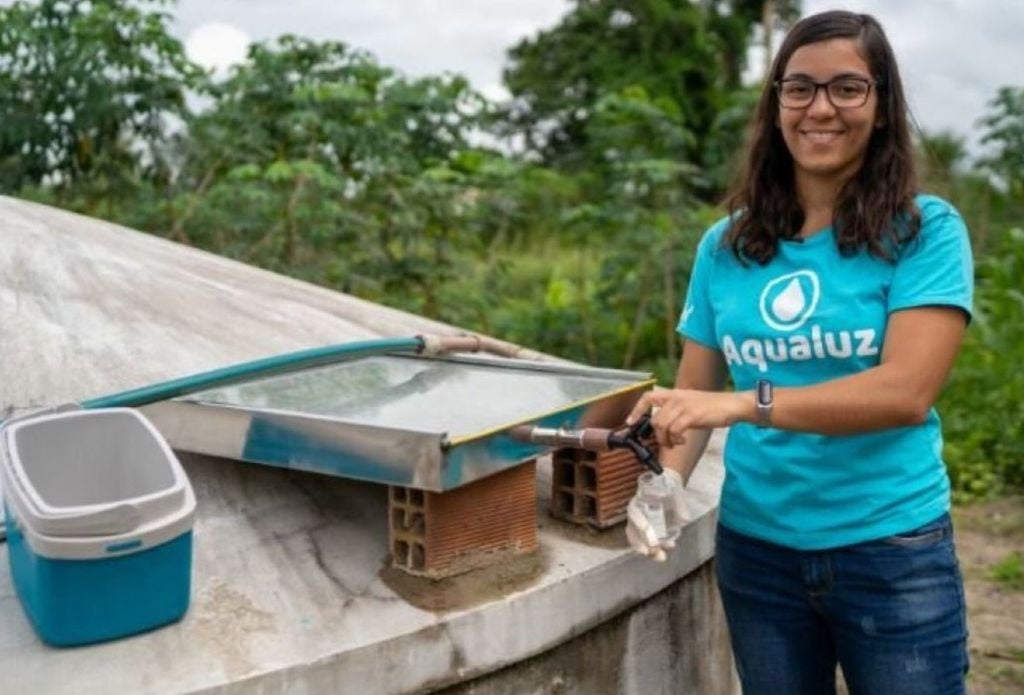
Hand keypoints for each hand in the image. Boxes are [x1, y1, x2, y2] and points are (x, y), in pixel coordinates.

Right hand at [625, 469, 697, 561]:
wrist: (670, 489)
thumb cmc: (670, 490)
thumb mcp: (676, 494)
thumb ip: (680, 506)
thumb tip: (685, 518)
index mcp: (640, 501)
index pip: (634, 512)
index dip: (638, 521)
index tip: (646, 529)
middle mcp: (637, 514)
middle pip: (632, 531)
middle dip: (639, 544)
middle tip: (649, 552)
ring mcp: (640, 525)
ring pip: (638, 541)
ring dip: (648, 551)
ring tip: (661, 557)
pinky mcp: (647, 533)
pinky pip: (646, 545)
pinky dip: (654, 551)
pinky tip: (665, 553)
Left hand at [626, 388, 750, 448]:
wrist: (732, 405)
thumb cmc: (713, 407)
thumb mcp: (690, 404)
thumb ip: (676, 411)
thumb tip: (663, 427)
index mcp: (674, 394)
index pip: (648, 397)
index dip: (636, 410)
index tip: (630, 422)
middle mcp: (676, 398)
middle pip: (655, 419)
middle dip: (657, 436)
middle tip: (667, 443)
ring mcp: (684, 405)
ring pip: (662, 426)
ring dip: (666, 440)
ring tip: (676, 443)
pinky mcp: (692, 415)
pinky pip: (674, 430)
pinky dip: (675, 440)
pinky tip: (682, 441)